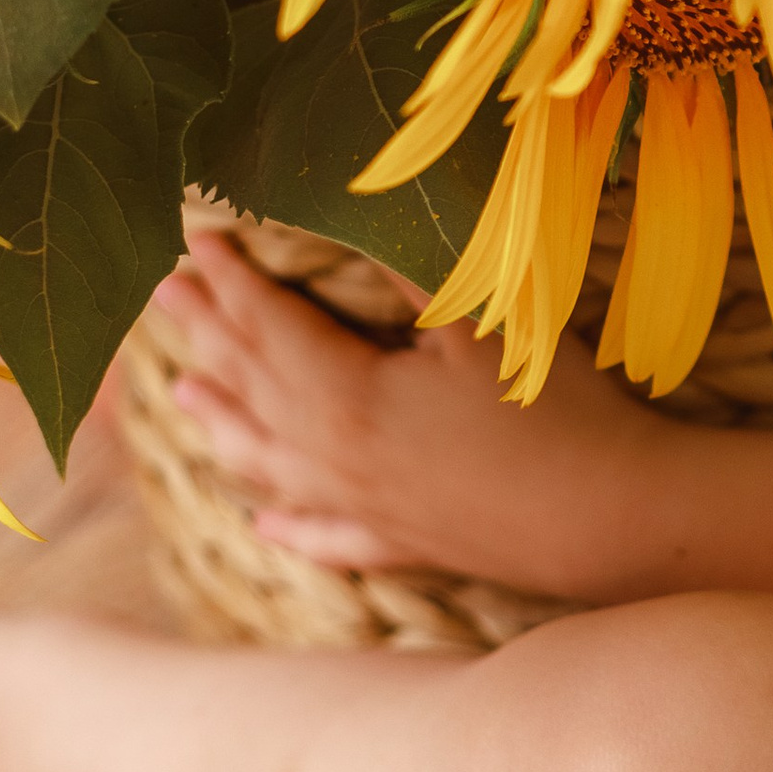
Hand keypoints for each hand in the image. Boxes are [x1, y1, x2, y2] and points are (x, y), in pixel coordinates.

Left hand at [158, 232, 676, 599]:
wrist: (609, 518)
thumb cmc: (553, 409)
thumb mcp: (482, 323)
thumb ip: (410, 276)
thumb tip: (352, 227)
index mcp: (349, 399)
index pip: (269, 327)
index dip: (231, 281)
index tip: (194, 241)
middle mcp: (337, 460)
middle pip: (255, 389)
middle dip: (208, 336)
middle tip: (163, 294)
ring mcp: (366, 510)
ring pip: (271, 465)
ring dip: (224, 426)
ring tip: (183, 398)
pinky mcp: (403, 544)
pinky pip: (324, 535)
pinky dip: (287, 524)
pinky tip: (263, 522)